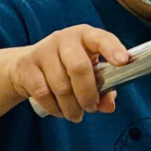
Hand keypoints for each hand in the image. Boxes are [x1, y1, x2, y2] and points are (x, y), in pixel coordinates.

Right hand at [8, 25, 131, 121]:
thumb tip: (108, 106)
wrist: (26, 67)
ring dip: (71, 107)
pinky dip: (54, 107)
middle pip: (79, 67)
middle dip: (88, 94)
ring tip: (76, 114)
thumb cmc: (66, 69)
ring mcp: (43, 50)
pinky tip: (59, 110)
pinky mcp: (26, 65)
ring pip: (61, 86)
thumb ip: (104, 90)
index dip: (113, 49)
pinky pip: (43, 93)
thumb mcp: (89, 75)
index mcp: (85, 36)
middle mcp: (64, 38)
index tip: (123, 61)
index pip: (101, 38)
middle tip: (90, 108)